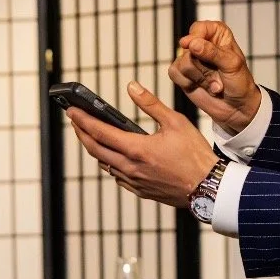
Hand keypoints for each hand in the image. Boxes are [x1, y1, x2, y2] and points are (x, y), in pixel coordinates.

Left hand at [67, 80, 220, 206]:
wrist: (208, 187)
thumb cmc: (195, 154)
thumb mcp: (176, 122)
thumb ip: (151, 104)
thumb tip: (132, 87)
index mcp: (137, 149)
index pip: (100, 133)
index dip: (83, 120)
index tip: (71, 111)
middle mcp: (130, 168)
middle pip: (95, 150)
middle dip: (82, 134)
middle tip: (75, 121)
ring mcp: (134, 182)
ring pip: (105, 164)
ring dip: (95, 149)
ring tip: (92, 136)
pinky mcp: (140, 191)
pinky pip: (117, 176)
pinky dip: (110, 164)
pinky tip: (114, 157)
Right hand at [168, 20, 260, 134]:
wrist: (237, 107)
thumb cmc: (240, 82)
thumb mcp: (231, 64)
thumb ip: (212, 52)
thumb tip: (192, 44)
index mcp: (217, 34)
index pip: (199, 28)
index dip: (196, 38)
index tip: (196, 48)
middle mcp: (202, 43)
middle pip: (189, 48)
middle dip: (204, 67)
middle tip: (219, 75)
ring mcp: (190, 58)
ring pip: (182, 63)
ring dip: (201, 78)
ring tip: (215, 84)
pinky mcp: (182, 74)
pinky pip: (175, 73)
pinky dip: (190, 84)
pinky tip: (204, 87)